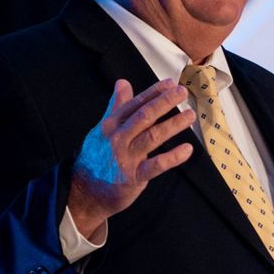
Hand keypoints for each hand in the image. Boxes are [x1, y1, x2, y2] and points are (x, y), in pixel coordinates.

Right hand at [67, 79, 195, 240]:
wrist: (84, 192)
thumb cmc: (97, 158)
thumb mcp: (103, 129)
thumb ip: (116, 106)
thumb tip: (123, 82)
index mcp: (111, 125)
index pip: (135, 104)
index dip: (153, 92)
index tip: (170, 83)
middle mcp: (117, 138)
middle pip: (144, 116)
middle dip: (164, 102)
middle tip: (182, 92)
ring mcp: (125, 157)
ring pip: (152, 136)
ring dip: (173, 124)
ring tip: (189, 115)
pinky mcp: (133, 177)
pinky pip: (156, 165)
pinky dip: (172, 157)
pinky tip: (187, 149)